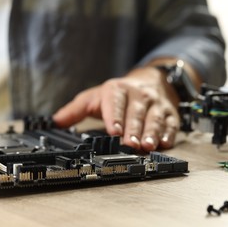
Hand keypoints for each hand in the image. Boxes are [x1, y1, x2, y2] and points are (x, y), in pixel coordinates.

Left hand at [53, 67, 179, 150]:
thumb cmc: (118, 94)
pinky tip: (166, 142)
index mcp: (117, 91)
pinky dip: (169, 133)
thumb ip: (75, 110)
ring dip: (152, 133)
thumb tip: (55, 122)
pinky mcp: (170, 113)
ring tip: (147, 146)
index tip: (113, 131)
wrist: (150, 80)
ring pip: (155, 119)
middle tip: (130, 144)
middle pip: (135, 113)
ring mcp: (155, 104)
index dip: (114, 117)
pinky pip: (171, 123)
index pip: (115, 103)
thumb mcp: (94, 97)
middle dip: (133, 130)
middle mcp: (138, 96)